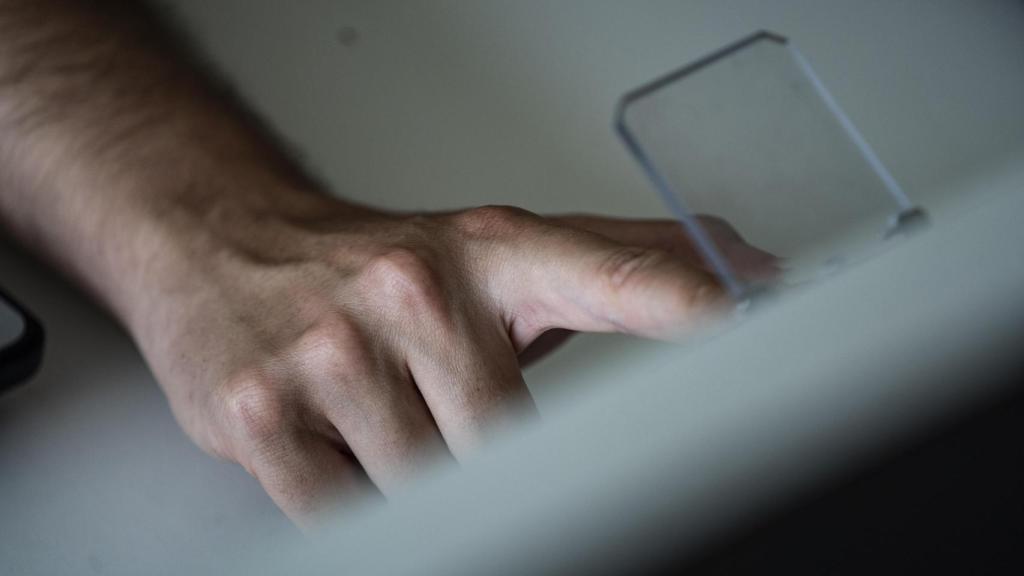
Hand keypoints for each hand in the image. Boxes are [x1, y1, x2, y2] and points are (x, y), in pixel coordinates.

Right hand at [128, 196, 773, 527]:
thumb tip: (743, 268)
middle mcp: (415, 290)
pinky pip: (345, 513)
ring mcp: (333, 351)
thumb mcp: (496, 248)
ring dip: (407, 468)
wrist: (227, 241)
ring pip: (423, 486)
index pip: (605, 272)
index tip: (735, 308)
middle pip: (506, 444)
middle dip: (484, 452)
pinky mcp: (261, 409)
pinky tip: (332, 431)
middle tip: (440, 402)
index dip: (674, 295)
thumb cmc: (377, 259)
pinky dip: (349, 491)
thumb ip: (621, 261)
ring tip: (376, 406)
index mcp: (491, 252)